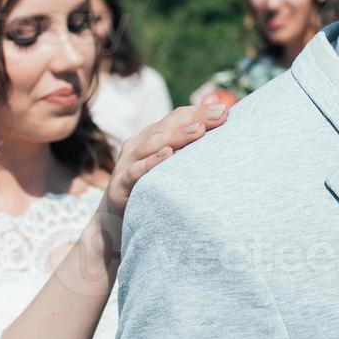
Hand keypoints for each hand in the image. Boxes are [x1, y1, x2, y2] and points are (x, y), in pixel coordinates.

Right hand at [92, 103, 228, 257]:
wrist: (112, 227)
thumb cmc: (149, 194)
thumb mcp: (168, 170)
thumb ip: (187, 153)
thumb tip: (222, 136)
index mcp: (150, 138)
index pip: (176, 118)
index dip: (199, 112)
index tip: (226, 111)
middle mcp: (137, 146)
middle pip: (167, 126)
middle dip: (195, 119)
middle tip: (220, 115)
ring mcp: (126, 164)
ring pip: (152, 144)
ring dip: (177, 136)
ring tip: (200, 130)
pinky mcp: (119, 187)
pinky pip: (135, 172)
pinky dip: (151, 163)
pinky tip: (168, 155)